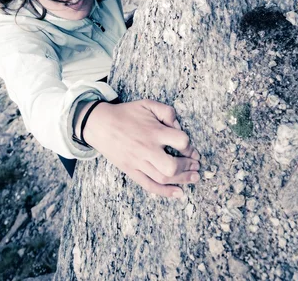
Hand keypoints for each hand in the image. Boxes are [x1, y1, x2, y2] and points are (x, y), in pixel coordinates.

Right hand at [81, 99, 200, 198]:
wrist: (100, 125)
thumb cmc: (126, 113)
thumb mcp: (147, 104)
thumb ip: (167, 112)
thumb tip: (177, 127)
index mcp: (153, 132)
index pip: (180, 141)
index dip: (189, 146)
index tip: (190, 148)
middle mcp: (147, 149)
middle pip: (172, 167)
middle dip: (188, 167)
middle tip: (196, 165)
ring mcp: (138, 163)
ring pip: (163, 178)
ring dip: (182, 180)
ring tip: (194, 177)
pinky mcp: (131, 171)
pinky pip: (149, 185)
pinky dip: (165, 192)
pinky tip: (178, 193)